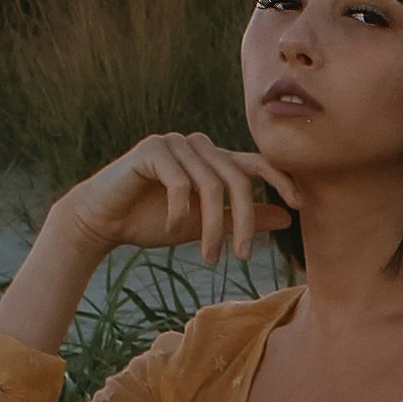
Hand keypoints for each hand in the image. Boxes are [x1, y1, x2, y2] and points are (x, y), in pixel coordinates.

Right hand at [57, 130, 296, 270]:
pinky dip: (180, 212)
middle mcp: (198, 145)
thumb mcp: (203, 224)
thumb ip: (241, 218)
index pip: (256, 162)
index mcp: (213, 159)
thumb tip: (287, 217)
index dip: (281, 180)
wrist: (102, 221)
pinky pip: (180, 181)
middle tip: (243, 257)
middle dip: (244, 220)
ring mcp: (175, 143)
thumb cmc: (152, 221)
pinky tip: (172, 229)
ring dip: (211, 227)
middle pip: (237, 178)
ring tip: (209, 258)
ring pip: (210, 184)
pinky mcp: (151, 149)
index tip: (300, 205)